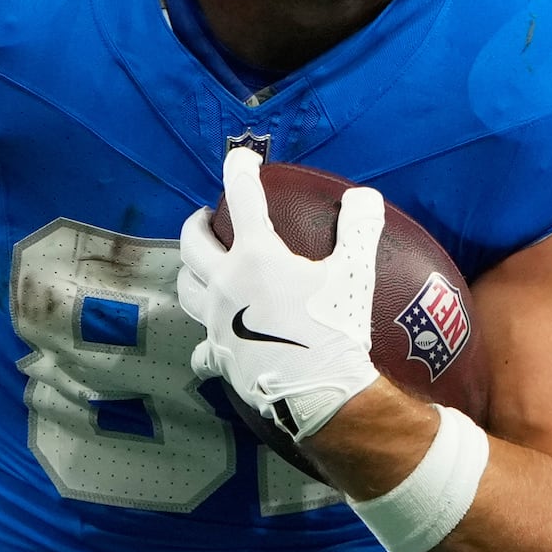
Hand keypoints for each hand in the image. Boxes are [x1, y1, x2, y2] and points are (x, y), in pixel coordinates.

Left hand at [177, 148, 382, 442]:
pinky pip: (202, 349)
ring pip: (186, 291)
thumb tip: (366, 196)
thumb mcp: (355, 274)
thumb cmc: (336, 328)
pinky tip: (212, 344)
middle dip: (196, 225)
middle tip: (205, 218)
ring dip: (189, 273)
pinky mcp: (219, 357)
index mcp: (256, 257)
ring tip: (199, 269)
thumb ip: (359, 229)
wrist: (321, 393)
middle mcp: (226, 285)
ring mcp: (217, 323)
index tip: (241, 158)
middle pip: (193, 244)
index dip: (240, 171)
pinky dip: (205, 342)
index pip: (242, 199)